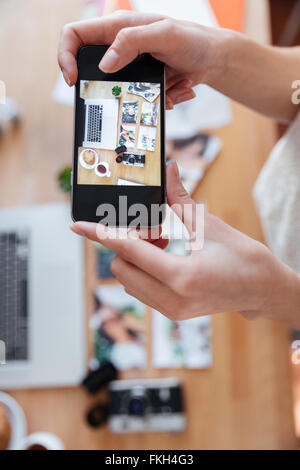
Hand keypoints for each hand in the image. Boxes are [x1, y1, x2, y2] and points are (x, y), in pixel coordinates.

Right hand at [58, 10, 228, 108]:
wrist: (212, 59)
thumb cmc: (192, 40)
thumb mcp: (164, 35)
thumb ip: (132, 42)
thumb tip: (105, 63)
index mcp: (117, 27)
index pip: (76, 34)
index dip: (66, 55)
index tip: (73, 78)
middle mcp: (119, 47)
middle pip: (92, 67)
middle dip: (105, 86)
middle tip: (120, 95)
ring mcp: (129, 67)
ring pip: (116, 90)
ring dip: (136, 97)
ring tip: (164, 89)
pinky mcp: (141, 83)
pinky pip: (134, 99)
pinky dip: (152, 101)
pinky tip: (173, 91)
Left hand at [70, 162, 299, 326]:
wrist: (262, 289)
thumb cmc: (243, 257)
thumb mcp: (208, 224)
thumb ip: (180, 198)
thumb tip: (169, 170)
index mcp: (182, 275)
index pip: (129, 250)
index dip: (101, 234)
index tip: (79, 225)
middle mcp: (172, 298)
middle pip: (122, 267)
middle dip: (126, 243)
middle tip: (152, 228)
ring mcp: (171, 309)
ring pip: (128, 280)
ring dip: (134, 258)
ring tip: (162, 242)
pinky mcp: (172, 312)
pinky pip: (141, 289)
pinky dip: (142, 269)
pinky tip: (164, 256)